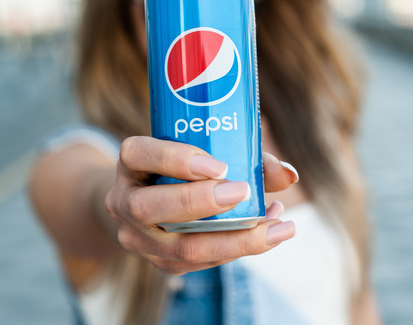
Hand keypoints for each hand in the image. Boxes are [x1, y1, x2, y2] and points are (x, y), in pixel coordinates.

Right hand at [105, 136, 297, 274]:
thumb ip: (244, 154)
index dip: (177, 160)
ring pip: (181, 248)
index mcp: (130, 163)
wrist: (149, 200)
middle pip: (150, 208)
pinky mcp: (162, 263)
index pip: (139, 155)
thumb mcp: (202, 149)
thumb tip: (288, 174)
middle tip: (244, 193)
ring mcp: (139, 238)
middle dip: (201, 203)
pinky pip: (201, 262)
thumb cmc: (185, 166)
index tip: (220, 166)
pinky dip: (239, 249)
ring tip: (277, 224)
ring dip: (236, 239)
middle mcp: (124, 202)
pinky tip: (270, 234)